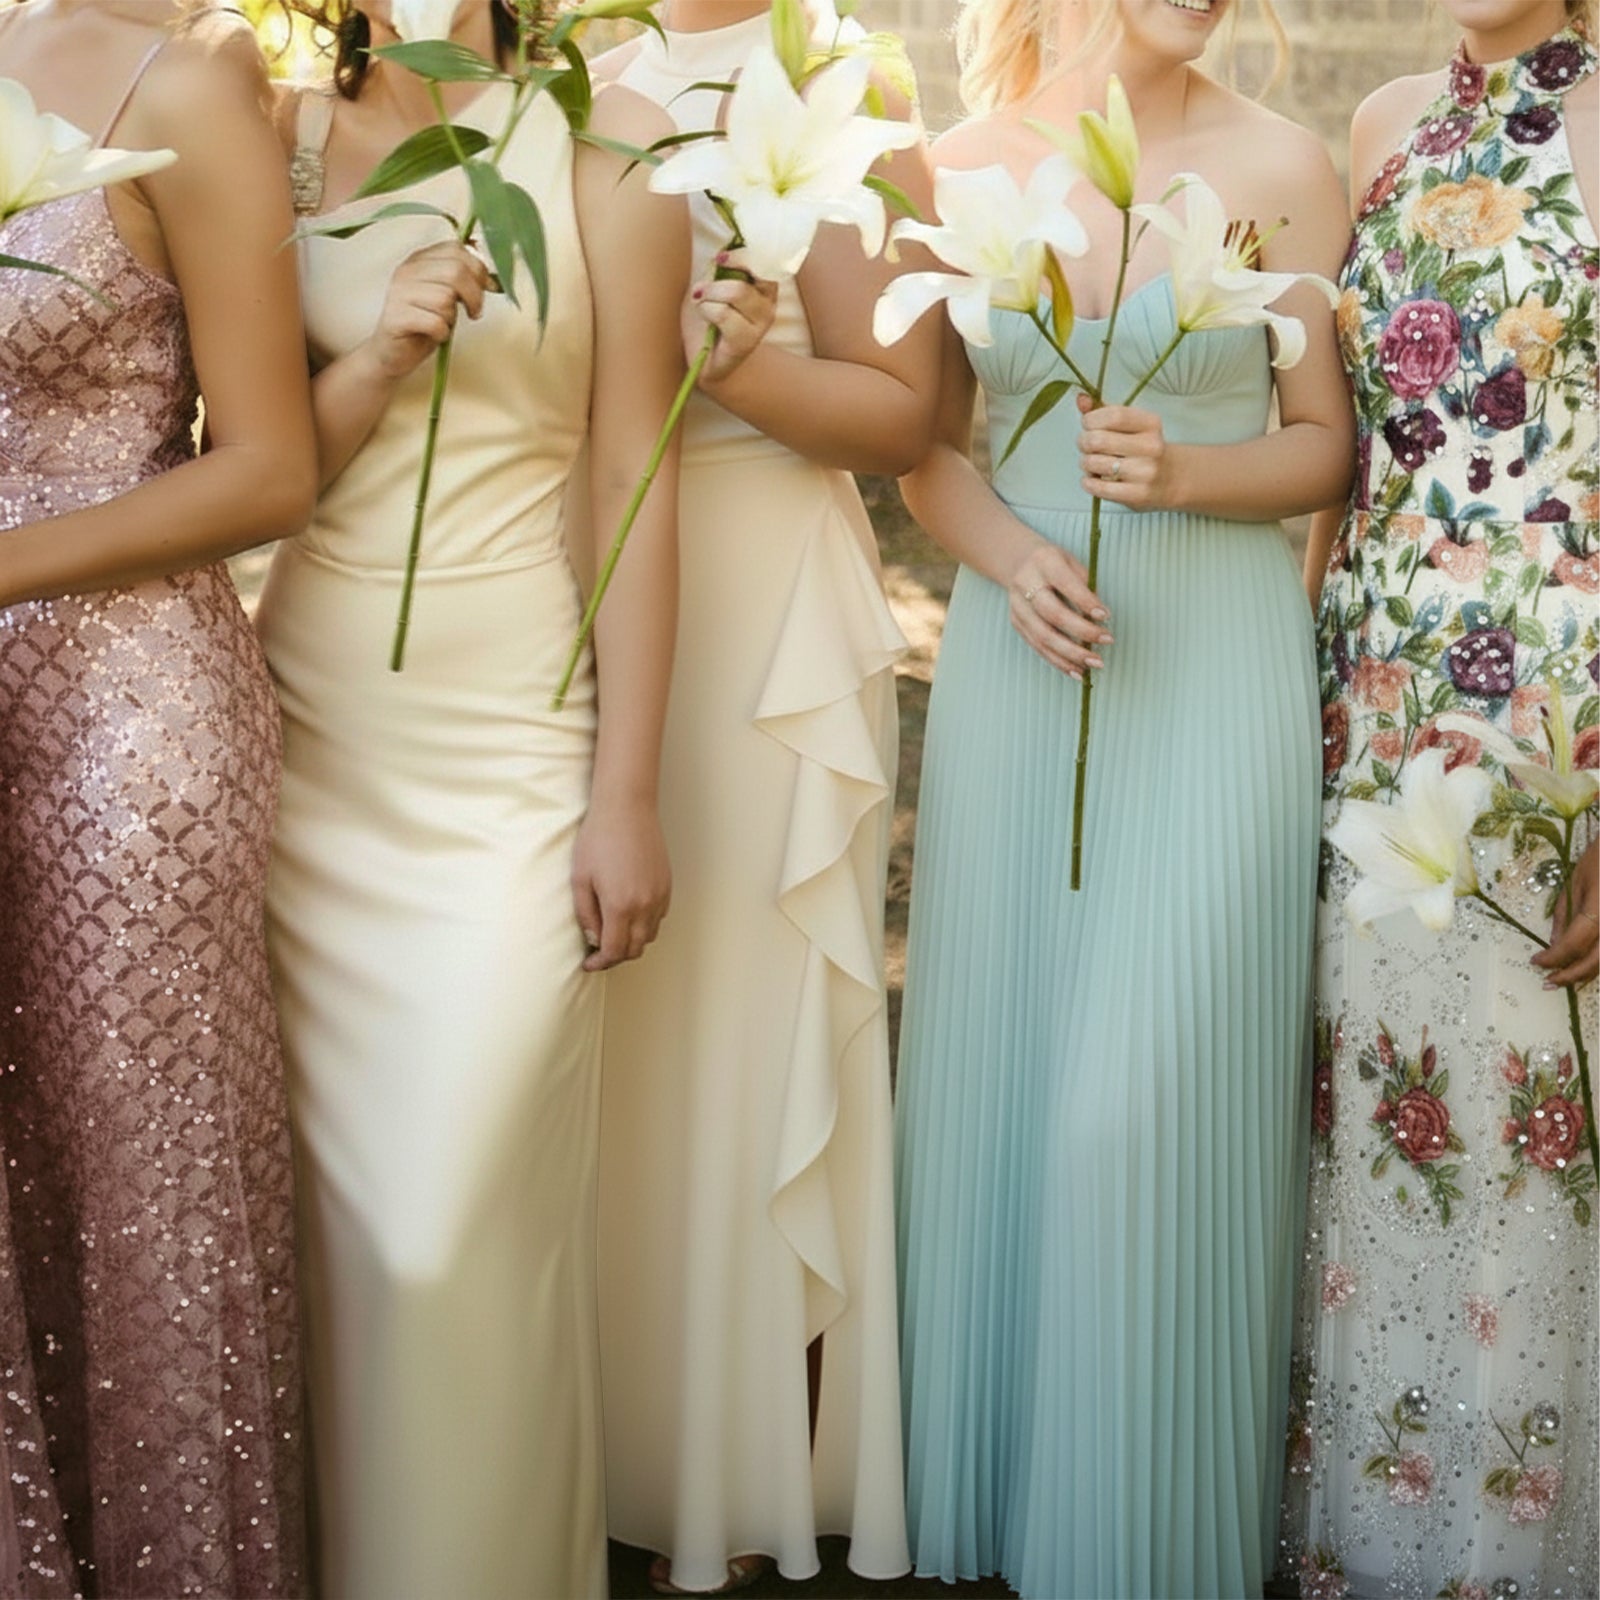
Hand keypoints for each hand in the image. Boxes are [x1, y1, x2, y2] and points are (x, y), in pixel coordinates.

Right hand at [361, 241, 490, 383]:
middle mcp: (407, 271)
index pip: (455, 249)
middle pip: (455, 271)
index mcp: (419, 259)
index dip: (479, 269)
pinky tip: (435, 335)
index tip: (488, 288)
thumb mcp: (446, 295)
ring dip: (453, 317)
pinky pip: (435, 322)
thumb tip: (493, 275)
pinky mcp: (397, 318)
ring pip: (445, 298)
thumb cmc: (424, 323)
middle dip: (474, 295)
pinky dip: (442, 333)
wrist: (391, 352)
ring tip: (444, 324)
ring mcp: (399, 293)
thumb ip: (463, 279)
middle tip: (475, 312)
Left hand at [570, 798, 671, 972]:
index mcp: (621, 906)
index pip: (614, 951)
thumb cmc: (598, 839)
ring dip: (631, 941)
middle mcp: (645, 905)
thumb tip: (593, 939)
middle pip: (634, 949)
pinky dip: (644, 925)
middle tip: (598, 951)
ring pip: (648, 935)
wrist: (626, 809)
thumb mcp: (580, 878)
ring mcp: (659, 895)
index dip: (600, 963)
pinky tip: (629, 914)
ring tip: (613, 932)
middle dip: (615, 956)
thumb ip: (586, 914)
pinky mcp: (667, 885)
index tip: (589, 963)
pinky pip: (658, 917)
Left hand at [686, 259, 778, 385]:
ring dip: (710, 294)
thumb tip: (719, 251)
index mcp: (764, 286)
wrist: (703, 359)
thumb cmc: (706, 319)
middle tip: (700, 289)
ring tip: (700, 303)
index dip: (743, 255)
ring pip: (737, 291)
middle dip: (717, 279)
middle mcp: (768, 304)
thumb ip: (718, 269)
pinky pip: (723, 313)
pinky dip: (706, 310)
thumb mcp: (710, 286)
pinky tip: (703, 317)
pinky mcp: (746, 341)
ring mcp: (760, 324)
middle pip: (749, 273)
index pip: (764, 260)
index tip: (720, 258)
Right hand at [1007, 539, 1111, 680]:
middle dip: (1082, 631)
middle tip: (1107, 641)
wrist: (1018, 563)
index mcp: (1044, 562)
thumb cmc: (1055, 564)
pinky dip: (1059, 661)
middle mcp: (1025, 584)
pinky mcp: (1017, 624)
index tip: (1106, 616)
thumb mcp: (1072, 562)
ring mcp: (1018, 607)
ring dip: (1071, 654)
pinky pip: (1038, 647)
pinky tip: (1077, 671)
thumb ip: (1085, 585)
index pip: (1065, 584)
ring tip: (1095, 663)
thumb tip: (1100, 618)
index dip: (1085, 602)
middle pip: (1052, 614)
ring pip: (1043, 637)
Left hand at [1077, 395, 1184, 510]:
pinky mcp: (1137, 494)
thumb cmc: (1144, 449)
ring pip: (1095, 463)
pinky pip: (1099, 487)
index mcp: (1151, 424)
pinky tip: (1091, 479)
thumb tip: (1081, 399)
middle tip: (1086, 445)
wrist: (1172, 479)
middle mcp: (1151, 446)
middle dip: (1084, 442)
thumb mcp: (1130, 425)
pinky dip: (1088, 482)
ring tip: (1091, 463)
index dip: (1092, 419)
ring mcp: (1145, 472)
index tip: (1087, 424)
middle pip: (1099, 440)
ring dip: (1085, 463)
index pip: (1114, 416)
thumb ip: (1104, 410)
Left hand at [1534, 839, 1598, 987]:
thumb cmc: (1599, 861)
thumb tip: (1554, 944)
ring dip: (1587, 973)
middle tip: (1548, 982)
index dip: (1554, 957)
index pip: (1574, 944)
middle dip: (1570, 976)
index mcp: (1599, 910)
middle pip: (1595, 961)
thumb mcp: (1575, 884)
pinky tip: (1585, 965)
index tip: (1535, 961)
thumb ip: (1565, 916)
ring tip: (1565, 978)